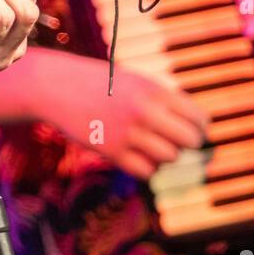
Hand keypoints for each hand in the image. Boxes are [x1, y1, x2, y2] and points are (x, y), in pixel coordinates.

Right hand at [44, 53, 208, 178]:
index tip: (190, 130)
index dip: (199, 128)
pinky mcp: (112, 151)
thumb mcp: (133, 82)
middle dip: (184, 144)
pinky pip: (147, 171)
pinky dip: (146, 167)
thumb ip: (162, 102)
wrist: (54, 86)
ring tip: (148, 146)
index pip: (198, 118)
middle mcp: (144, 111)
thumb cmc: (97, 84)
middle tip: (171, 140)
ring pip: (170, 157)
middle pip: (190, 141)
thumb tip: (193, 129)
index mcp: (153, 90)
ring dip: (163, 155)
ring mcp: (128, 132)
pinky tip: (134, 155)